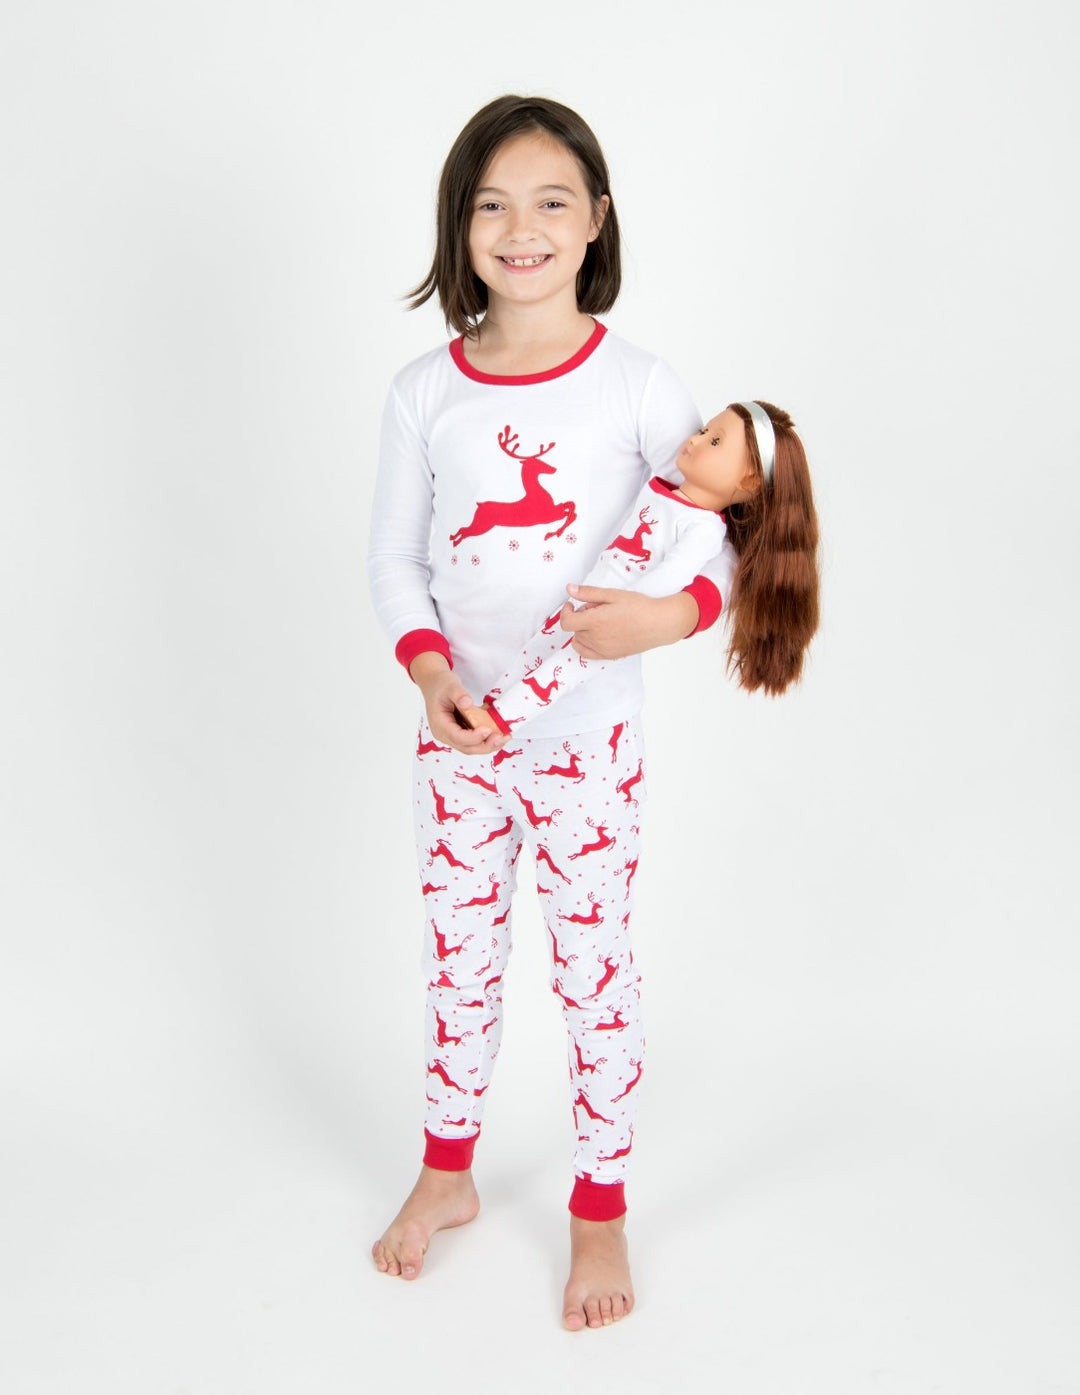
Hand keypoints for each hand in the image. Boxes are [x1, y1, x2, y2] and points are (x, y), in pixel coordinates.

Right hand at [410, 654, 505, 755]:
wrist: (435, 684)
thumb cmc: (441, 685)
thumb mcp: (449, 685)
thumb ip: (458, 694)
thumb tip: (467, 703)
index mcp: (440, 724)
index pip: (457, 736)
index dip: (473, 737)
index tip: (487, 729)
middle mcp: (445, 734)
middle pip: (466, 747)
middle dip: (485, 745)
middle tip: (502, 738)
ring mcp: (453, 735)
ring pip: (472, 747)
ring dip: (489, 745)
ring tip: (505, 737)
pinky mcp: (461, 733)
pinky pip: (475, 741)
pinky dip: (487, 739)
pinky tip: (500, 733)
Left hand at [560, 585, 698, 659]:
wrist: (659, 624)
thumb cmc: (640, 607)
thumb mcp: (613, 594)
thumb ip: (589, 593)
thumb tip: (569, 590)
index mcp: (596, 622)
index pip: (567, 622)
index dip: (566, 612)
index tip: (571, 605)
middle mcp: (596, 638)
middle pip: (575, 629)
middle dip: (580, 617)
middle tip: (597, 608)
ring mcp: (602, 649)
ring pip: (580, 641)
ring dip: (583, 630)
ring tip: (600, 621)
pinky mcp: (609, 656)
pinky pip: (587, 653)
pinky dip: (586, 644)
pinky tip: (596, 635)